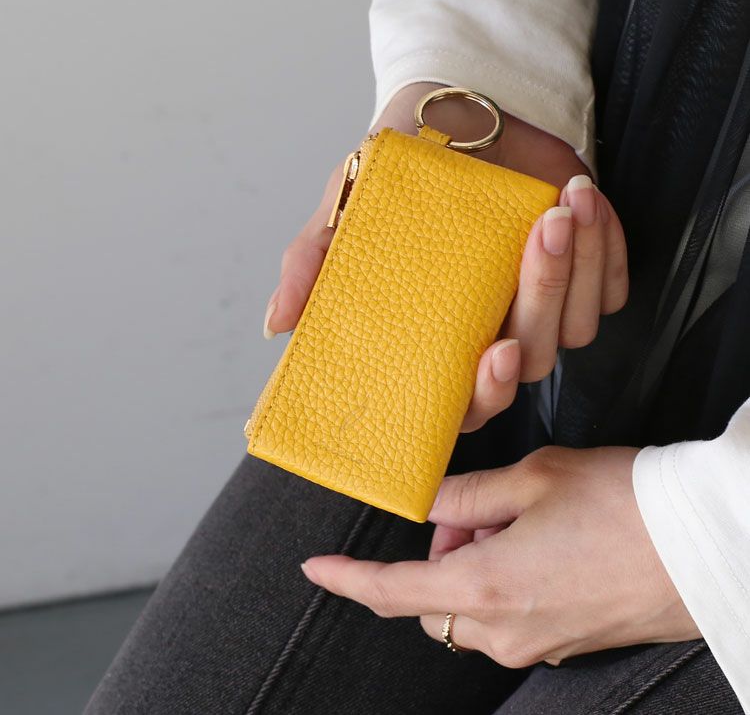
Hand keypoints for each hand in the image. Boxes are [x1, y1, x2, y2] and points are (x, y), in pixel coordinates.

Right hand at [262, 83, 627, 431]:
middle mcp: (494, 332)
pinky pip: (611, 287)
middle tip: (538, 237)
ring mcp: (544, 308)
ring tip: (562, 203)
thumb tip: (277, 325)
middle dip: (542, 302)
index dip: (483, 395)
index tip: (493, 354)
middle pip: (531, 362)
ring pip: (577, 326)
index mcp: (441, 335)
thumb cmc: (402, 171)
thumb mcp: (346, 208)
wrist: (462, 112)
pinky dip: (605, 247)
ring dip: (576, 266)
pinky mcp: (587, 276)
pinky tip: (581, 203)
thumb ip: (313, 264)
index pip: (466, 400)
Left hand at [299, 447, 700, 666]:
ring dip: (472, 566)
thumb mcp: (532, 479)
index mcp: (485, 587)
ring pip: (472, 608)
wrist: (706, 543)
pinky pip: (511, 616)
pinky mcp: (569, 642)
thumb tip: (426, 502)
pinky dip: (504, 581)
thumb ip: (466, 495)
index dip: (346, 579)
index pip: (391, 590)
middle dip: (435, 554)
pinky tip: (542, 543)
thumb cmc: (622, 505)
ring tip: (516, 520)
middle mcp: (506, 629)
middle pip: (433, 599)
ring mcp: (540, 643)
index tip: (316, 569)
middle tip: (472, 512)